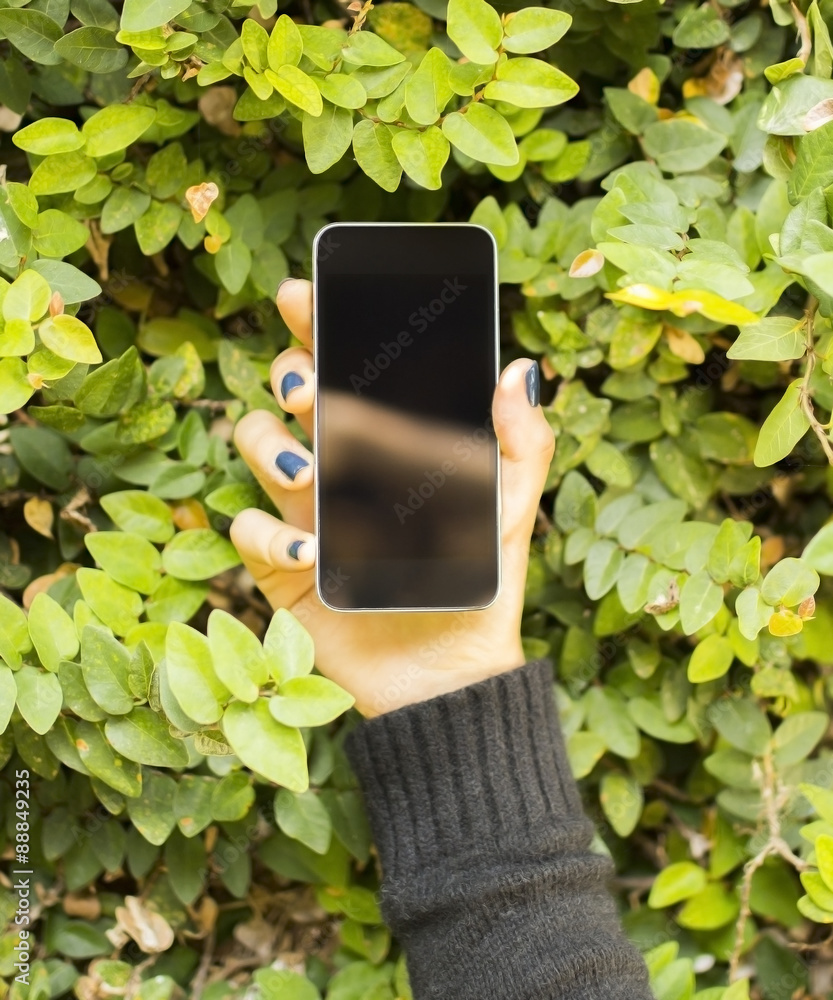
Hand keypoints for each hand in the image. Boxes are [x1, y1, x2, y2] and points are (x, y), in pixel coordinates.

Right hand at [231, 278, 553, 716]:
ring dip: (268, 445)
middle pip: (288, 394)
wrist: (449, 671)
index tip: (304, 295)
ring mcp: (304, 510)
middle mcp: (337, 464)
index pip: (344, 368)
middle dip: (289, 376)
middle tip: (311, 391)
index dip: (316, 326)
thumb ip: (523, 443)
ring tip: (309, 472)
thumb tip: (519, 369)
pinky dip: (269, 532)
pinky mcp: (281, 563)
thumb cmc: (482, 585)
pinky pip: (248, 529)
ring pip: (254, 444)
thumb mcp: (512, 510)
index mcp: (386, 441)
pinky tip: (311, 550)